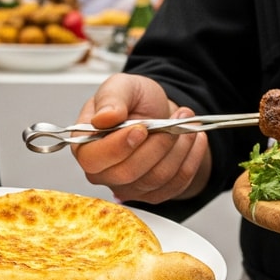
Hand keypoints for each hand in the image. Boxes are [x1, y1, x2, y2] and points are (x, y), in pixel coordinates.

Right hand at [69, 73, 210, 203]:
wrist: (159, 112)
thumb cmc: (135, 102)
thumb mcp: (122, 86)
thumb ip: (110, 98)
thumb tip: (102, 118)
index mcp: (86, 145)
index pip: (93, 159)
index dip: (118, 147)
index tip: (142, 128)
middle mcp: (103, 172)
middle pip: (128, 173)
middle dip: (157, 144)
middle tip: (176, 119)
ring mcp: (128, 187)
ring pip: (156, 178)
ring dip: (178, 149)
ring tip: (187, 123)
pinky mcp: (152, 193)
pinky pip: (175, 184)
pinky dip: (190, 159)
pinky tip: (193, 139)